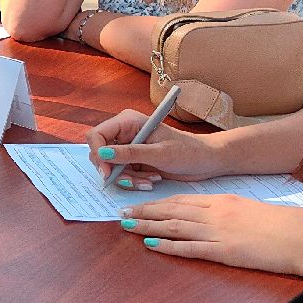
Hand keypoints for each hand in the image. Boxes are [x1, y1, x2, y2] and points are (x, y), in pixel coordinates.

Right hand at [87, 108, 224, 188]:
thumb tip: (102, 154)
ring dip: (128, 178)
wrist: (205, 161)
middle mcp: (125, 133)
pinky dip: (134, 181)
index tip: (107, 172)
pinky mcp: (133, 161)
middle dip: (114, 170)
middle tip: (131, 180)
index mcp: (128, 122)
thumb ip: (129, 153)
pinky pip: (122, 175)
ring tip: (150, 180)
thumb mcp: (160, 153)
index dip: (97, 153)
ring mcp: (128, 148)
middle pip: (100, 153)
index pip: (96, 135)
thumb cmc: (188, 151)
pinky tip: (151, 180)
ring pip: (110, 168)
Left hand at [119, 196, 302, 276]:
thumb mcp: (250, 209)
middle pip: (171, 210)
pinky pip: (188, 248)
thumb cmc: (281, 225)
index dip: (158, 202)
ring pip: (174, 226)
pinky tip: (151, 246)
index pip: (182, 199)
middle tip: (122, 213)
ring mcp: (216, 232)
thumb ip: (229, 211)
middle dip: (145, 212)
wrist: (300, 236)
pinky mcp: (222, 251)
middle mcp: (214, 213)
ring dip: (148, 226)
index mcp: (222, 201)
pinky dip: (167, 247)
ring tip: (127, 226)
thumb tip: (213, 216)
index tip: (141, 203)